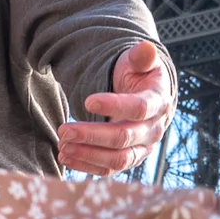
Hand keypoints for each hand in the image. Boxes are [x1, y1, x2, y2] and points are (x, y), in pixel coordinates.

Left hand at [57, 39, 173, 176]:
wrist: (148, 100)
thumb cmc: (140, 78)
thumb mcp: (140, 63)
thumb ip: (141, 57)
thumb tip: (145, 49)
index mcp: (158, 102)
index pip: (139, 108)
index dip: (114, 106)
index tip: (86, 101)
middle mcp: (153, 130)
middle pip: (124, 137)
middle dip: (92, 135)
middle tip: (63, 130)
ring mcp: (142, 149)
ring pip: (117, 159)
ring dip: (87, 154)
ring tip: (62, 146)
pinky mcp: (129, 160)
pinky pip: (109, 169)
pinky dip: (87, 166)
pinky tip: (65, 158)